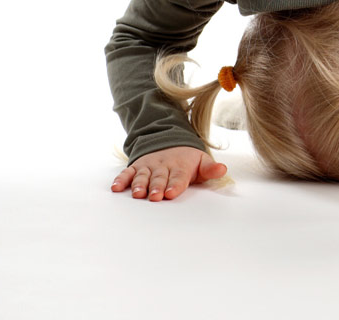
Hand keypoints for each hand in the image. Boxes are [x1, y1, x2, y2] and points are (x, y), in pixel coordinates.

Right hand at [110, 146, 227, 200]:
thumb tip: (223, 169)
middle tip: (155, 196)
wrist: (171, 143)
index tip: (171, 193)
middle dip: (157, 187)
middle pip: (160, 177)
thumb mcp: (201, 162)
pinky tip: (116, 188)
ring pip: (143, 176)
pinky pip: (127, 172)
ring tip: (137, 194)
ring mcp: (149, 166)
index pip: (178, 176)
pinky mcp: (137, 167)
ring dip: (139, 184)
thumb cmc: (188, 161)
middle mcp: (163, 165)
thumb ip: (210, 169)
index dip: (175, 184)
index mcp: (180, 166)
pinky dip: (121, 179)